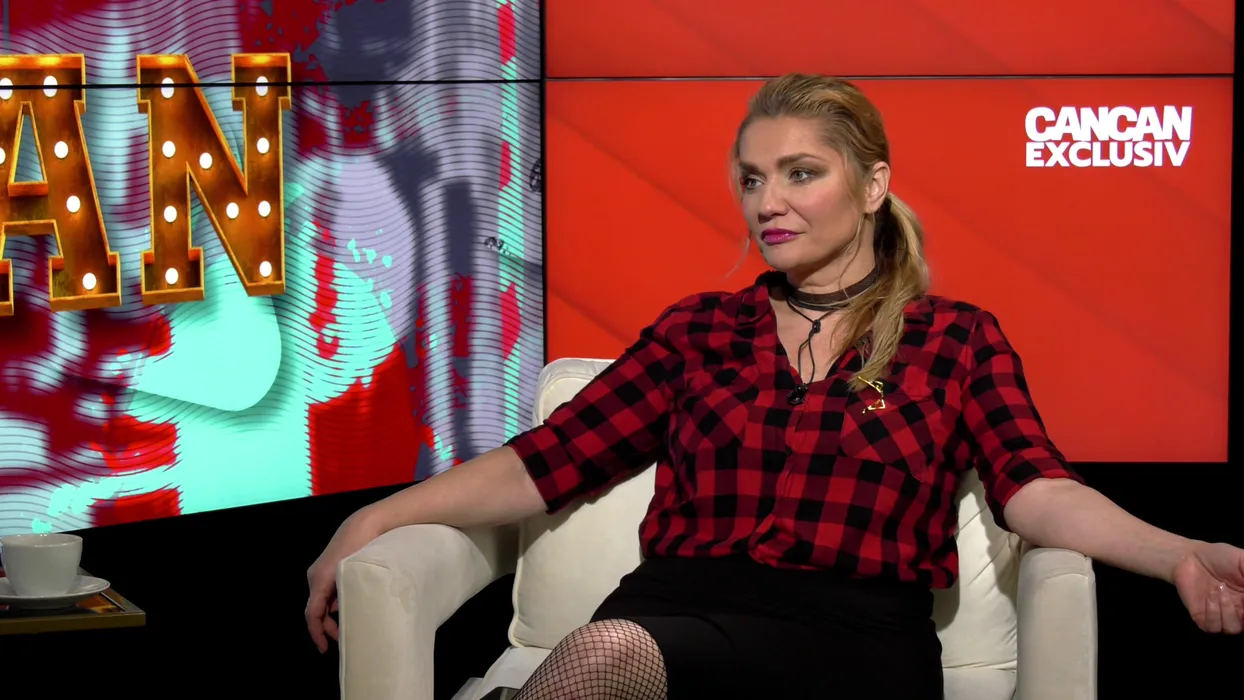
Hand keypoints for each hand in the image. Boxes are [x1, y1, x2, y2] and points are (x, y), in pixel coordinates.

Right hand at [306, 508, 387, 651]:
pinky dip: (334, 602)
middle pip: (316, 609)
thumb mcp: (355, 575)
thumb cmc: (363, 547)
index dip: (317, 633)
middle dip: (327, 627)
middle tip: (341, 639)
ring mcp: (321, 570)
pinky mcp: (328, 567)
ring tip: (347, 624)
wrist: (366, 522)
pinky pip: (326, 591)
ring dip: (331, 614)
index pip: (312, 614)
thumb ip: (345, 597)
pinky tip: (348, 605)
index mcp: (320, 579)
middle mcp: (315, 575)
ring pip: (321, 600)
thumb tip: (339, 614)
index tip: (325, 647)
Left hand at [1173, 542, 1243, 633]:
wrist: (1190, 557)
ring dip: (1228, 610)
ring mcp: (1222, 617)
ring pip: (1234, 629)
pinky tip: (1210, 596)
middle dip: (1243, 612)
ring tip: (1219, 589)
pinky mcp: (1203, 619)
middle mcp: (1240, 612)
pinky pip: (1213, 627)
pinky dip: (1213, 612)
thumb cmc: (1221, 558)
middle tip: (1240, 595)